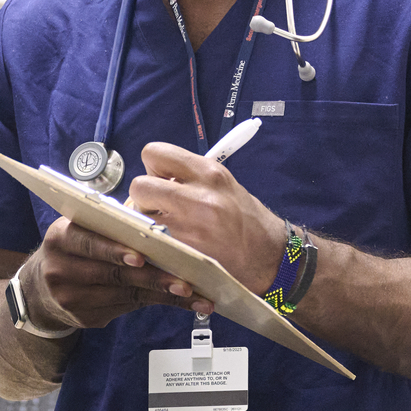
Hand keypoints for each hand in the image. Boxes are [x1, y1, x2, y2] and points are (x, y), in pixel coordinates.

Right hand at [20, 215, 215, 330]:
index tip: (141, 256)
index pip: (89, 243)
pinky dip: (158, 304)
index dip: (114, 250)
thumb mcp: (84, 229)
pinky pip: (128, 309)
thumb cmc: (76, 248)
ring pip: (125, 294)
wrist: (41, 289)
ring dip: (163, 295)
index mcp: (61, 237)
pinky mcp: (84, 318)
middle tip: (184, 282)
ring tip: (193, 295)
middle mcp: (60, 268)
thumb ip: (113, 224)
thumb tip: (159, 218)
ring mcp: (71, 297)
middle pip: (113, 274)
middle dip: (153, 277)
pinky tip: (183, 303)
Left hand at [127, 142, 287, 293]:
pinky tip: (173, 247)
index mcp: (209, 172)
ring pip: (140, 217)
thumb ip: (189, 178)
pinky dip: (155, 244)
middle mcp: (200, 196)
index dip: (153, 169)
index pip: (154, 153)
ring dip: (147, 224)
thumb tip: (155, 180)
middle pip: (140, 186)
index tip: (163, 181)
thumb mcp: (223, 185)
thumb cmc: (247, 221)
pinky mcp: (186, 252)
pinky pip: (152, 242)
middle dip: (143, 198)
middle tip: (160, 209)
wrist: (270, 257)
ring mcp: (191, 227)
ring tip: (170, 230)